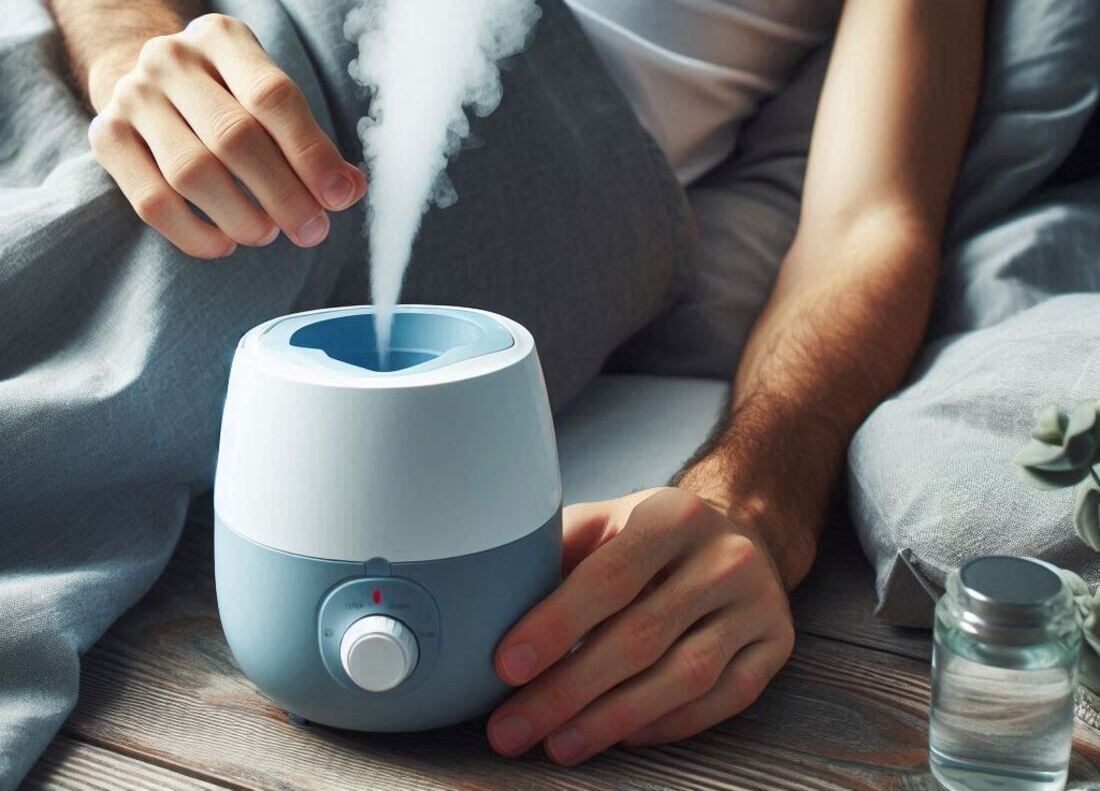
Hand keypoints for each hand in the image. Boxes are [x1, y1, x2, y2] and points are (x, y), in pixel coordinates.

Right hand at [87, 14, 366, 258]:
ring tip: (268, 234)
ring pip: (192, 172)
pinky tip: (225, 244)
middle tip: (312, 230)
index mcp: (223, 39)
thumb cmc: (228, 100)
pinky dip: (194, 234)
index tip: (339, 196)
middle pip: (234, 138)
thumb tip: (348, 189)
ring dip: (241, 216)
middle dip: (283, 194)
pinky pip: (152, 202)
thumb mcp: (272, 102)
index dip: (311, 153)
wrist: (148, 85)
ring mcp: (133, 97)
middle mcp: (172, 60)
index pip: (273, 97)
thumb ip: (312, 143)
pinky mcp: (106, 138)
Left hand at [487, 487, 795, 764]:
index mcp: (672, 516)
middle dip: (567, 691)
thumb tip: (485, 599)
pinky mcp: (776, 644)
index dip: (556, 625)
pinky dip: (668, 725)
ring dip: (612, 720)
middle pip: (641, 636)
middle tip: (511, 728)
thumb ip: (557, 551)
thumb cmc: (652, 534)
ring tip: (557, 745)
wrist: (742, 530)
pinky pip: (723, 699)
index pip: (609, 576)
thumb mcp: (607, 520)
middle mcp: (724, 557)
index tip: (506, 667)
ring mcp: (758, 603)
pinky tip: (620, 738)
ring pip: (684, 677)